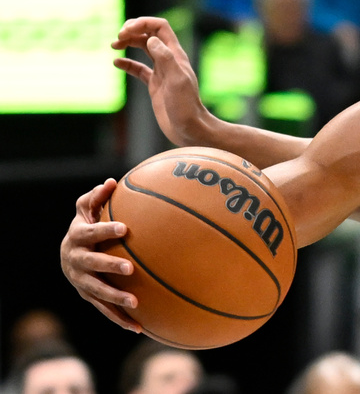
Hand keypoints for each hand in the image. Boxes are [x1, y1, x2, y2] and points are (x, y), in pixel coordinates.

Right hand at [59, 179, 141, 331]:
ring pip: (97, 292)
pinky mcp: (89, 297)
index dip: (105, 230)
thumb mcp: (86, 209)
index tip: (124, 228)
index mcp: (77, 238)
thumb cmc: (86, 226)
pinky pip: (105, 310)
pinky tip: (139, 327)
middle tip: (130, 268)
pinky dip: (120, 319)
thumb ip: (96, 197)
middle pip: (92, 264)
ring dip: (115, 298)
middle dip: (110, 266)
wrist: (68, 254)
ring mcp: (81, 282)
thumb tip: (111, 182)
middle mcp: (76, 262)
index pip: (90, 233)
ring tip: (135, 302)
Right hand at [111, 17, 210, 145]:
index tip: (125, 31)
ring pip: (144, 49)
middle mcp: (169, 60)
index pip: (160, 27)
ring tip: (114, 45)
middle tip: (118, 38)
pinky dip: (127, 63)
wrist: (189, 129)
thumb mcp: (176, 80)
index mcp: (175, 55)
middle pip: (150, 34)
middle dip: (133, 30)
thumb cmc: (185, 106)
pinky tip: (116, 63)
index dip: (143, 23)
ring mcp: (162, 72)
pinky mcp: (155, 85)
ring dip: (129, 42)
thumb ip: (165, 58)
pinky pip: (139, 69)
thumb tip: (152, 39)